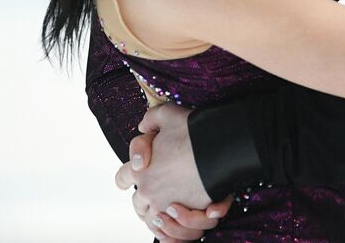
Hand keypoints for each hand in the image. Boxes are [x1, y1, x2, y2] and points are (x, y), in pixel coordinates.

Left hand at [113, 104, 233, 239]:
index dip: (126, 179)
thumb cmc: (195, 131)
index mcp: (140, 169)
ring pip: (153, 221)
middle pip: (138, 204)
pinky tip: (179, 220)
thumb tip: (142, 126)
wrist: (221, 147)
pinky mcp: (186, 216)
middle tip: (153, 196)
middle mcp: (149, 191)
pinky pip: (172, 232)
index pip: (122, 179)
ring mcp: (166, 206)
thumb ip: (151, 119)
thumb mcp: (167, 114)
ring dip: (158, 217)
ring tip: (167, 211)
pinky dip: (173, 230)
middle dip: (143, 201)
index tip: (131, 180)